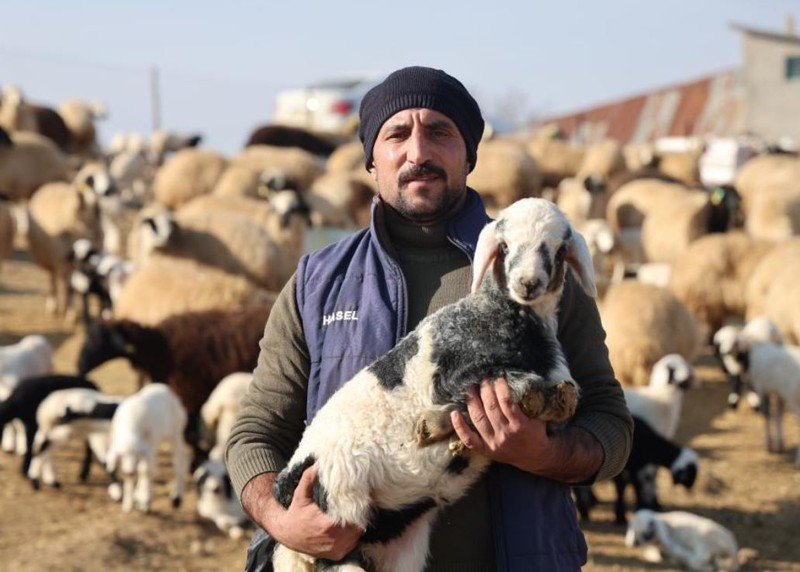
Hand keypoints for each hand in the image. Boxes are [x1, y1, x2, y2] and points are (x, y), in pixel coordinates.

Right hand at [243, 465, 362, 560]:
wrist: (287, 534)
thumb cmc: (296, 513)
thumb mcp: (301, 494)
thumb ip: (309, 478)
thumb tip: (318, 464)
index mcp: (327, 525)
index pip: (353, 517)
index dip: (358, 508)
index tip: (359, 499)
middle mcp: (334, 540)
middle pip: (358, 527)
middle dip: (359, 516)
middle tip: (359, 505)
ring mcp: (336, 550)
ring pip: (357, 536)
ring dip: (357, 526)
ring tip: (355, 514)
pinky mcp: (337, 555)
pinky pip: (352, 545)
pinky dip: (353, 536)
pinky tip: (349, 526)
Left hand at [450, 378, 604, 482]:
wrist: (537, 457)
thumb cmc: (538, 431)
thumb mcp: (541, 416)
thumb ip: (535, 401)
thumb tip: (528, 378)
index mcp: (521, 426)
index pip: (507, 403)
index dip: (501, 388)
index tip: (499, 377)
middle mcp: (506, 435)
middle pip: (491, 409)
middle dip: (485, 391)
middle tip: (483, 378)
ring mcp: (494, 444)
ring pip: (479, 420)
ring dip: (472, 402)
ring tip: (470, 388)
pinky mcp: (486, 450)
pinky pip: (469, 440)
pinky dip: (460, 427)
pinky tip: (454, 413)